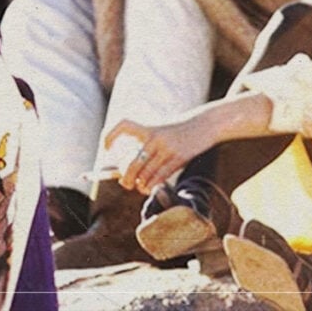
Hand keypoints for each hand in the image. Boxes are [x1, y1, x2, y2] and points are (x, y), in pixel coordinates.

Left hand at [104, 92, 275, 194]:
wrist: (205, 124)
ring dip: (139, 184)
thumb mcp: (161, 130)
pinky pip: (160, 177)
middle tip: (125, 182)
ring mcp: (167, 149)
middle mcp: (155, 137)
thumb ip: (146, 146)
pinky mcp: (179, 159)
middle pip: (132, 163)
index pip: (123, 126)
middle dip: (126, 177)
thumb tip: (128, 171)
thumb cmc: (179, 129)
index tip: (106, 147)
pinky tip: (149, 187)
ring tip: (138, 186)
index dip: (110, 136)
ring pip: (146, 174)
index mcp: (148, 127)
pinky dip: (152, 185)